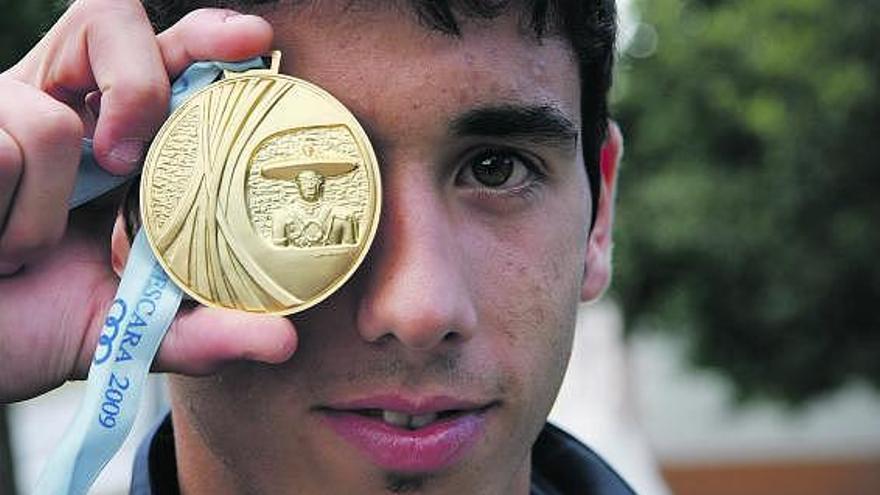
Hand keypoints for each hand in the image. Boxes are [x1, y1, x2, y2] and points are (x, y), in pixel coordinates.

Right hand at [0, 0, 296, 402]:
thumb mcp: (123, 331)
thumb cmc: (26, 327)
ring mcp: (4, 109)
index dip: (207, 40)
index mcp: (117, 139)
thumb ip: (200, 332)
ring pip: (53, 124)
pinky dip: (6, 225)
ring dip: (44, 217)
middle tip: (127, 161)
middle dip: (139, 84)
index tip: (255, 41)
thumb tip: (284, 341)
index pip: (167, 61)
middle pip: (110, 24)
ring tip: (24, 256)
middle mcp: (64, 108)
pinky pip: (3, 153)